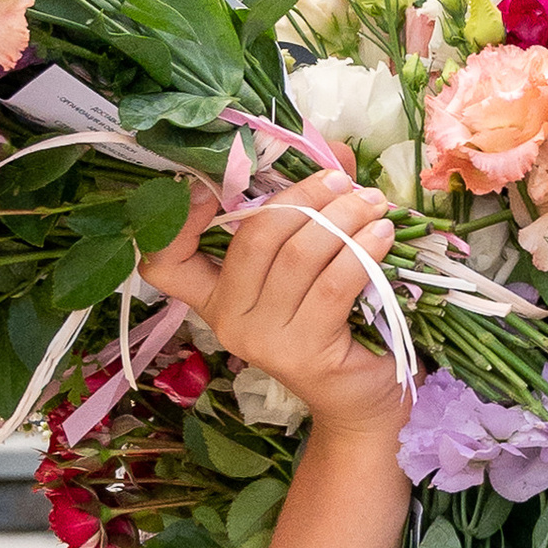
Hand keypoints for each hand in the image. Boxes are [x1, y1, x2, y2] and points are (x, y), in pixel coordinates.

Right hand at [143, 169, 406, 439]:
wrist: (362, 400)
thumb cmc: (335, 326)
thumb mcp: (312, 262)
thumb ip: (310, 206)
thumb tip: (328, 147)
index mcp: (215, 297)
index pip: (164, 263)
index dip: (177, 220)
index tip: (209, 187)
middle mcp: (228, 320)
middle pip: (255, 236)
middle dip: (305, 197)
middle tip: (345, 184)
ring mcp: (263, 340)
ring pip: (299, 254)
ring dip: (343, 217)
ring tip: (374, 204)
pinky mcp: (305, 353)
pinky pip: (334, 283)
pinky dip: (362, 249)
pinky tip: (382, 235)